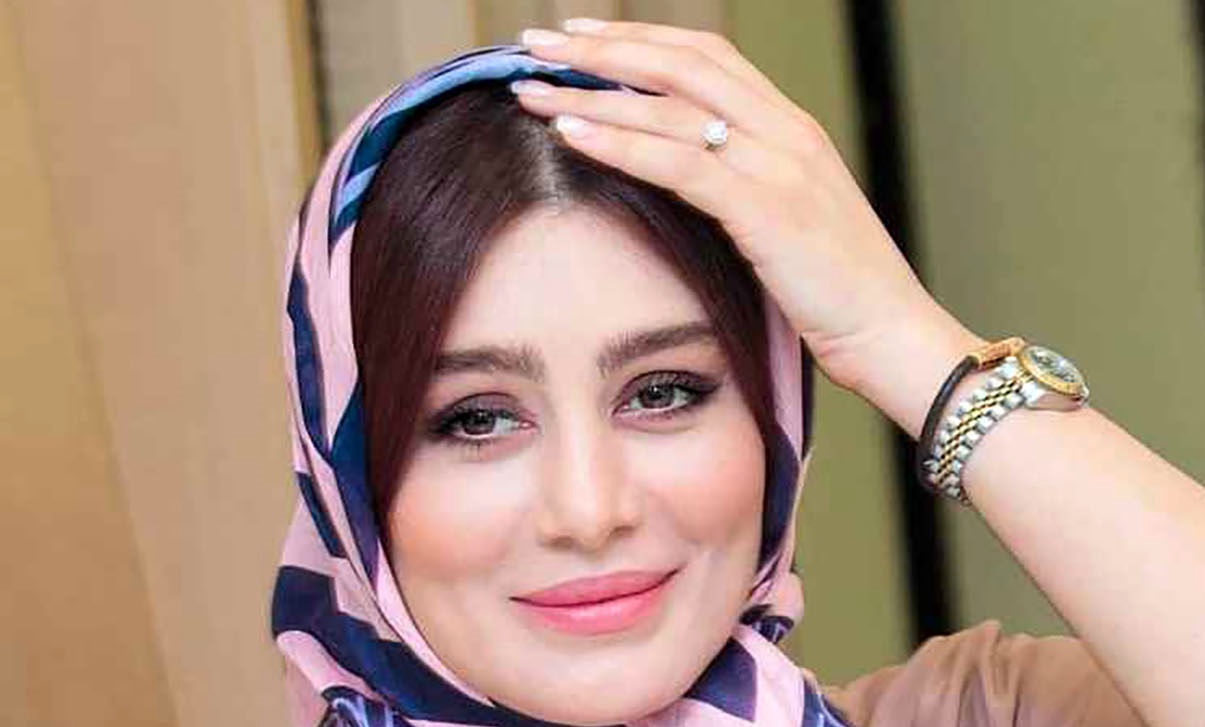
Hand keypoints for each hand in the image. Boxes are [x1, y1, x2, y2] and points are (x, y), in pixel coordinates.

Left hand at [514, 20, 966, 396]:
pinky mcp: (767, 209)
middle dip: (603, 48)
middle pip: (681, 63)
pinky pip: (680, 164)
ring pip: (671, 106)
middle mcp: (786, 131)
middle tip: (538, 42)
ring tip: (532, 88)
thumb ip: (742, 186)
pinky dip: (620, 144)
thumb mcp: (789, 221)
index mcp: (792, 127)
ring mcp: (779, 165)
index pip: (707, 56)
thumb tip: (679, 178)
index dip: (640, 40)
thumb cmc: (841, 291)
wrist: (897, 335)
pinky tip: (571, 133)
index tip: (581, 39)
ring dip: (592, 92)